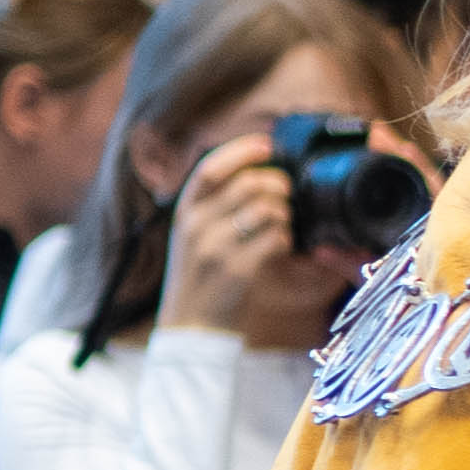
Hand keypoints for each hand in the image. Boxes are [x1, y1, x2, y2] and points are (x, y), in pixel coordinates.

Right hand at [155, 133, 296, 335]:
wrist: (191, 325)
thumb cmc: (200, 276)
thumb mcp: (193, 234)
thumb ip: (213, 205)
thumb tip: (254, 172)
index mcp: (184, 212)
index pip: (211, 168)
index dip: (242, 151)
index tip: (267, 144)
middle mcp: (195, 226)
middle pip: (249, 185)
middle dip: (277, 185)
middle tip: (285, 196)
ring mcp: (215, 248)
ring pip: (268, 210)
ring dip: (285, 215)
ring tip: (280, 227)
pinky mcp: (237, 270)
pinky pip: (277, 240)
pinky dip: (285, 241)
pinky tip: (277, 248)